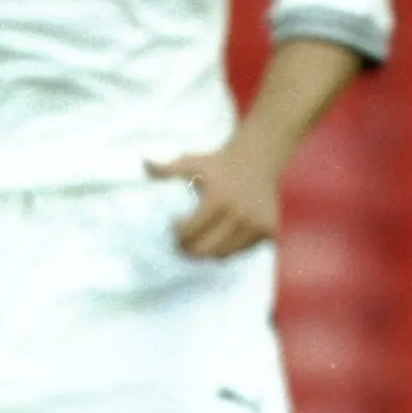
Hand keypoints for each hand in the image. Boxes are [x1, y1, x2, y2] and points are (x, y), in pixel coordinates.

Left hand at [147, 142, 281, 259]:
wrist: (257, 159)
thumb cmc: (219, 162)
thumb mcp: (192, 162)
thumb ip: (167, 168)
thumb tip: (143, 163)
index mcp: (218, 200)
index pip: (191, 231)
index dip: (178, 234)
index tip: (173, 228)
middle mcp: (239, 215)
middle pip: (206, 249)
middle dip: (189, 250)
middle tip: (181, 246)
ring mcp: (256, 225)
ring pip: (224, 254)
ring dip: (209, 253)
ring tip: (198, 245)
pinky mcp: (268, 231)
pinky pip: (242, 250)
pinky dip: (228, 249)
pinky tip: (218, 239)